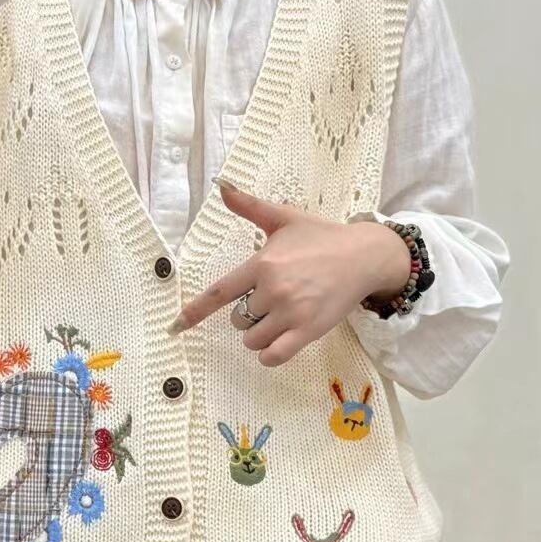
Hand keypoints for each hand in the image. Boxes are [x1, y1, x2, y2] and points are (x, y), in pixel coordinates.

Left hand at [167, 181, 412, 365]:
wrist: (365, 256)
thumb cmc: (322, 237)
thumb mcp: (284, 218)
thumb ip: (250, 206)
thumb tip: (221, 186)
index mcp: (263, 263)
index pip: (220, 292)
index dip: (195, 311)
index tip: (176, 326)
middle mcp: (274, 289)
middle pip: (238, 318)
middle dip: (248, 313)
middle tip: (271, 298)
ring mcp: (292, 312)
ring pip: (253, 338)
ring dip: (258, 334)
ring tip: (277, 317)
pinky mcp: (309, 331)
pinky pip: (274, 355)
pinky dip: (269, 354)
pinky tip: (276, 342)